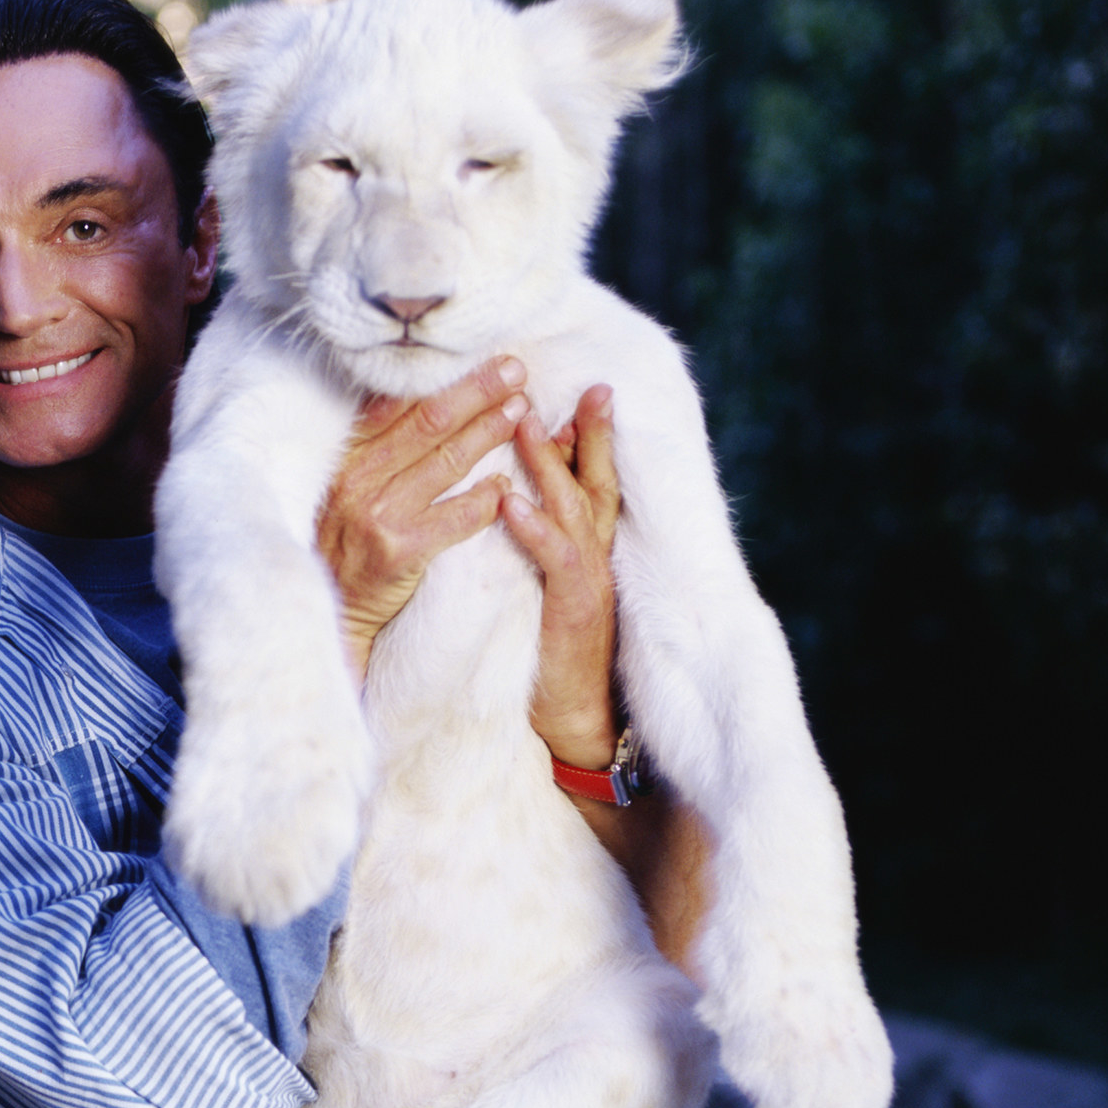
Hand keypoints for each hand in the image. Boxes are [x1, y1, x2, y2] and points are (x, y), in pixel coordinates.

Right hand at [320, 357, 529, 679]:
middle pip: (428, 423)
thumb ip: (377, 451)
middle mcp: (359, 480)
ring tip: (522, 411)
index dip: (448, 380)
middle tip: (517, 371)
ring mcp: (379, 515)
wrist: (333, 613)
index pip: (400, 406)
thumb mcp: (346, 491)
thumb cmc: (347, 547)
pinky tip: (508, 482)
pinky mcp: (400, 551)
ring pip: (447, 462)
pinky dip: (486, 498)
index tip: (486, 362)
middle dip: (477, 392)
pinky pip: (456, 518)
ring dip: (489, 432)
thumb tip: (419, 401)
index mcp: (348, 459)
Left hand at [501, 383, 621, 768]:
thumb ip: (542, 546)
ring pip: (577, 509)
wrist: (575, 722)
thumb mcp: (548, 588)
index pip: (590, 480)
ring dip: (552, 465)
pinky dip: (534, 527)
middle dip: (593, 432)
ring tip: (529, 422)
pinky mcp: (574, 611)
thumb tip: (514, 500)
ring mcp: (589, 581)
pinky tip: (510, 501)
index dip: (585, 436)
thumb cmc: (551, 654)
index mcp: (588, 549)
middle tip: (590, 385)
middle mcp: (596, 557)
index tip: (574, 390)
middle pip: (597, 481)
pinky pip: (555, 560)